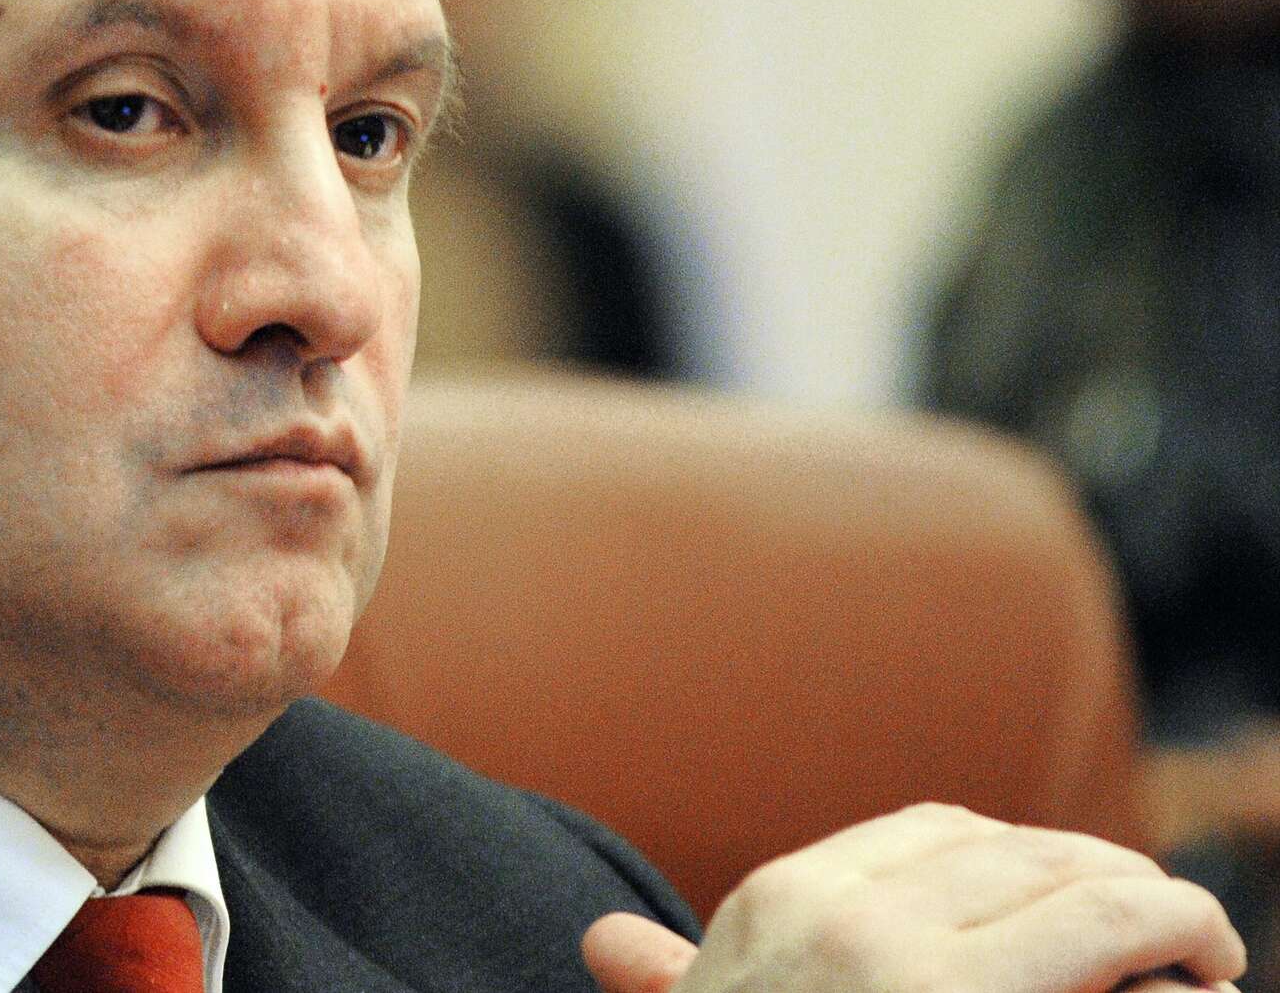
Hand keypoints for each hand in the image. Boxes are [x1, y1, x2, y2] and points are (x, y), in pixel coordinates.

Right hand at [581, 803, 1243, 992]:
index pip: (937, 831)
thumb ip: (668, 982)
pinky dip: (1176, 947)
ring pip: (1080, 883)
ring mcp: (911, 973)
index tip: (1077, 904)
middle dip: (1109, 877)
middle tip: (1176, 933)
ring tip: (1207, 959)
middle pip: (1019, 849)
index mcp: (778, 905)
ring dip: (1165, 911)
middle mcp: (841, 918)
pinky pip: (1112, 945)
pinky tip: (1201, 989)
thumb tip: (602, 941)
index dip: (1025, 856)